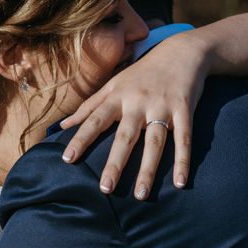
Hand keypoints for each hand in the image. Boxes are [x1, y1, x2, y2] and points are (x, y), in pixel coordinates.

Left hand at [60, 34, 208, 199]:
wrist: (182, 52)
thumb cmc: (143, 72)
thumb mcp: (114, 84)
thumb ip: (89, 106)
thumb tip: (62, 127)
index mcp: (118, 96)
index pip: (95, 120)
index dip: (81, 139)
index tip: (67, 160)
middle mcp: (138, 102)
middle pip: (125, 136)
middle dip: (115, 163)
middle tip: (105, 189)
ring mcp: (163, 106)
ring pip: (154, 142)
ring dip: (148, 169)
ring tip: (141, 195)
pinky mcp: (185, 110)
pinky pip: (184, 139)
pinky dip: (183, 160)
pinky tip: (180, 182)